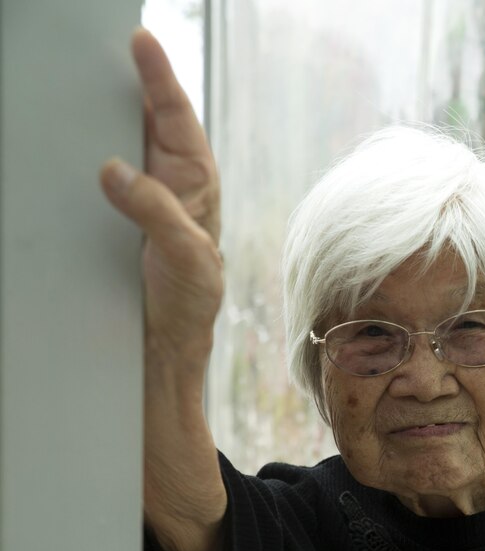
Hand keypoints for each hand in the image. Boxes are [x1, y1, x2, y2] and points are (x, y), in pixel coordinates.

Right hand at [100, 28, 222, 360]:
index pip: (178, 120)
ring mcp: (138, 199)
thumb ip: (158, 213)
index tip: (143, 43)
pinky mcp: (111, 218)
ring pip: (118, 144)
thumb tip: (114, 170)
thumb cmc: (190, 299)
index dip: (161, 79)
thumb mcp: (188, 258)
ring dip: (97, 117)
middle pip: (146, 120)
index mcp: (196, 184)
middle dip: (127, 82)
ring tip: (74, 84)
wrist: (165, 343)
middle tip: (100, 48)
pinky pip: (94, 178)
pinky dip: (79, 156)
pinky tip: (58, 142)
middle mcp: (169, 184)